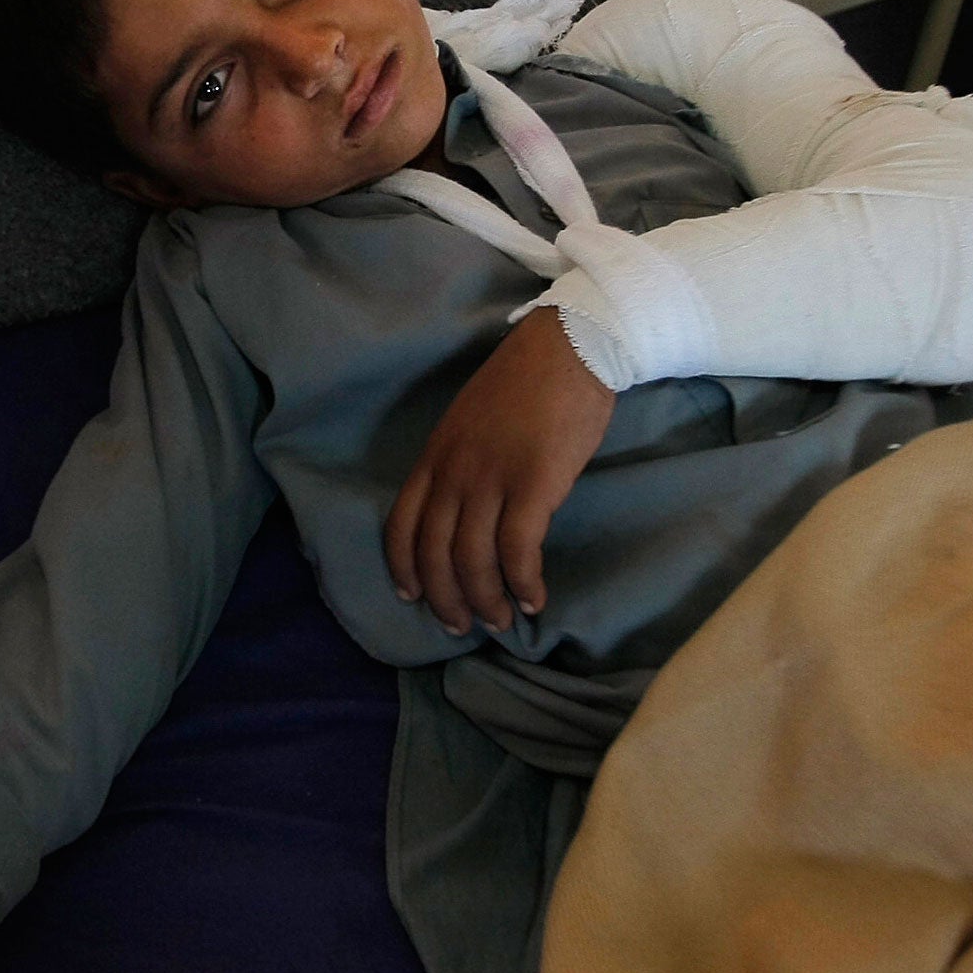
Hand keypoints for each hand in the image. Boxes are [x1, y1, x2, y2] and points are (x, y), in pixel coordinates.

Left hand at [385, 305, 614, 633]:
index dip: (403, 568)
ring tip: (500, 620)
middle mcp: (454, 472)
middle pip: (433, 554)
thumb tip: (467, 508)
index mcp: (435, 456)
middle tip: (460, 625)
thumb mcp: (470, 421)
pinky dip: (522, 583)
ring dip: (485, 600)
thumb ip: (460, 463)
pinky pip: (517, 552)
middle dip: (444, 599)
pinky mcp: (533, 486)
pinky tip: (533, 598)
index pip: (401, 524)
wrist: (571, 346)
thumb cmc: (527, 382)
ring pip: (472, 561)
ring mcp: (491, 479)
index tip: (412, 596)